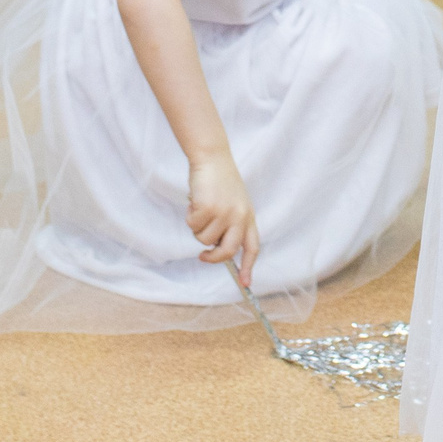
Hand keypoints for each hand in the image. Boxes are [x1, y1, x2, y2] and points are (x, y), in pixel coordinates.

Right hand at [186, 155, 260, 287]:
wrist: (213, 158)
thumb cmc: (220, 181)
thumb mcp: (234, 203)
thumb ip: (230, 224)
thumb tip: (216, 248)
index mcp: (248, 216)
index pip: (252, 247)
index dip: (248, 266)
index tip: (245, 283)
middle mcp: (239, 217)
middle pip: (227, 251)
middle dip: (213, 258)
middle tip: (203, 256)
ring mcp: (224, 213)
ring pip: (204, 239)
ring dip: (197, 227)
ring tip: (201, 207)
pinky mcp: (208, 208)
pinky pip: (192, 225)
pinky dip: (190, 215)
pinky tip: (195, 200)